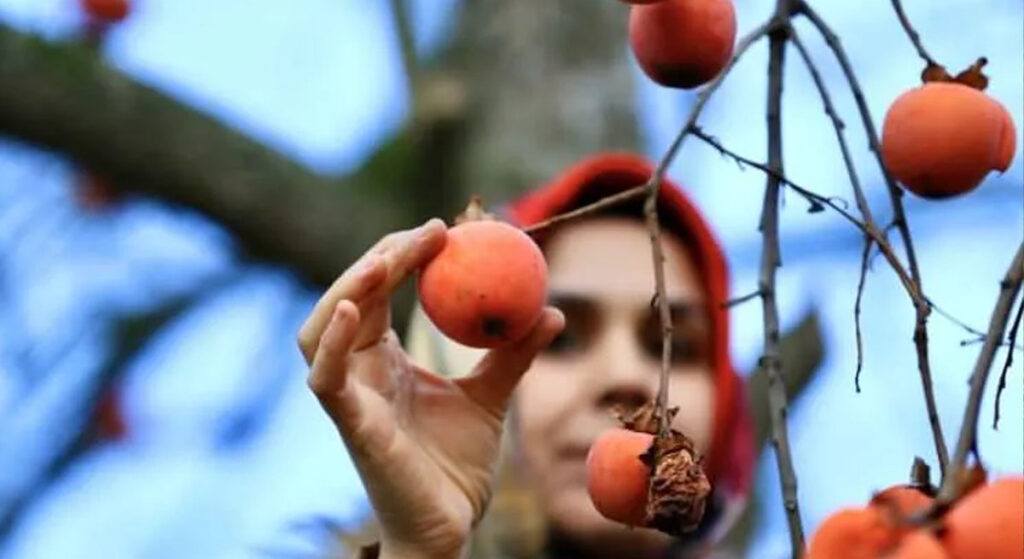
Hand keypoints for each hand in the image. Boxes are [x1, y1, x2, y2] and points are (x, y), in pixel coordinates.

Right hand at [297, 219, 563, 558]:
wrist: (451, 526)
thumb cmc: (458, 466)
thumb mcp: (493, 397)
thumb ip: (513, 354)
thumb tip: (553, 310)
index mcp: (382, 360)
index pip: (378, 291)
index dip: (402, 255)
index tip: (445, 229)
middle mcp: (357, 372)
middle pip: (347, 297)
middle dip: (380, 257)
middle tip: (430, 234)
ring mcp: (348, 398)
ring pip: (319, 329)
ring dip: (348, 287)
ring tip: (388, 257)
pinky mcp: (350, 425)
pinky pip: (326, 378)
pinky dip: (333, 342)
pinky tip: (355, 309)